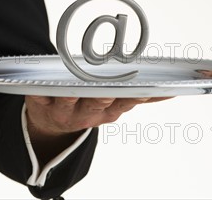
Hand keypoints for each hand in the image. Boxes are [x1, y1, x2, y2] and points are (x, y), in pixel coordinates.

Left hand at [25, 96, 171, 164]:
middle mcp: (87, 112)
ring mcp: (64, 109)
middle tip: (110, 86)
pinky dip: (39, 92)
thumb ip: (141, 98)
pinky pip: (39, 97)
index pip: (125, 102)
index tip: (145, 86)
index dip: (135, 96)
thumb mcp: (115, 106)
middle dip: (104, 95)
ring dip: (71, 95)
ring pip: (68, 101)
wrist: (51, 124)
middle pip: (98, 102)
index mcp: (108, 111)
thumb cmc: (87, 105)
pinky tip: (41, 86)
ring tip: (74, 87)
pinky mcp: (41, 103)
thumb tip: (172, 92)